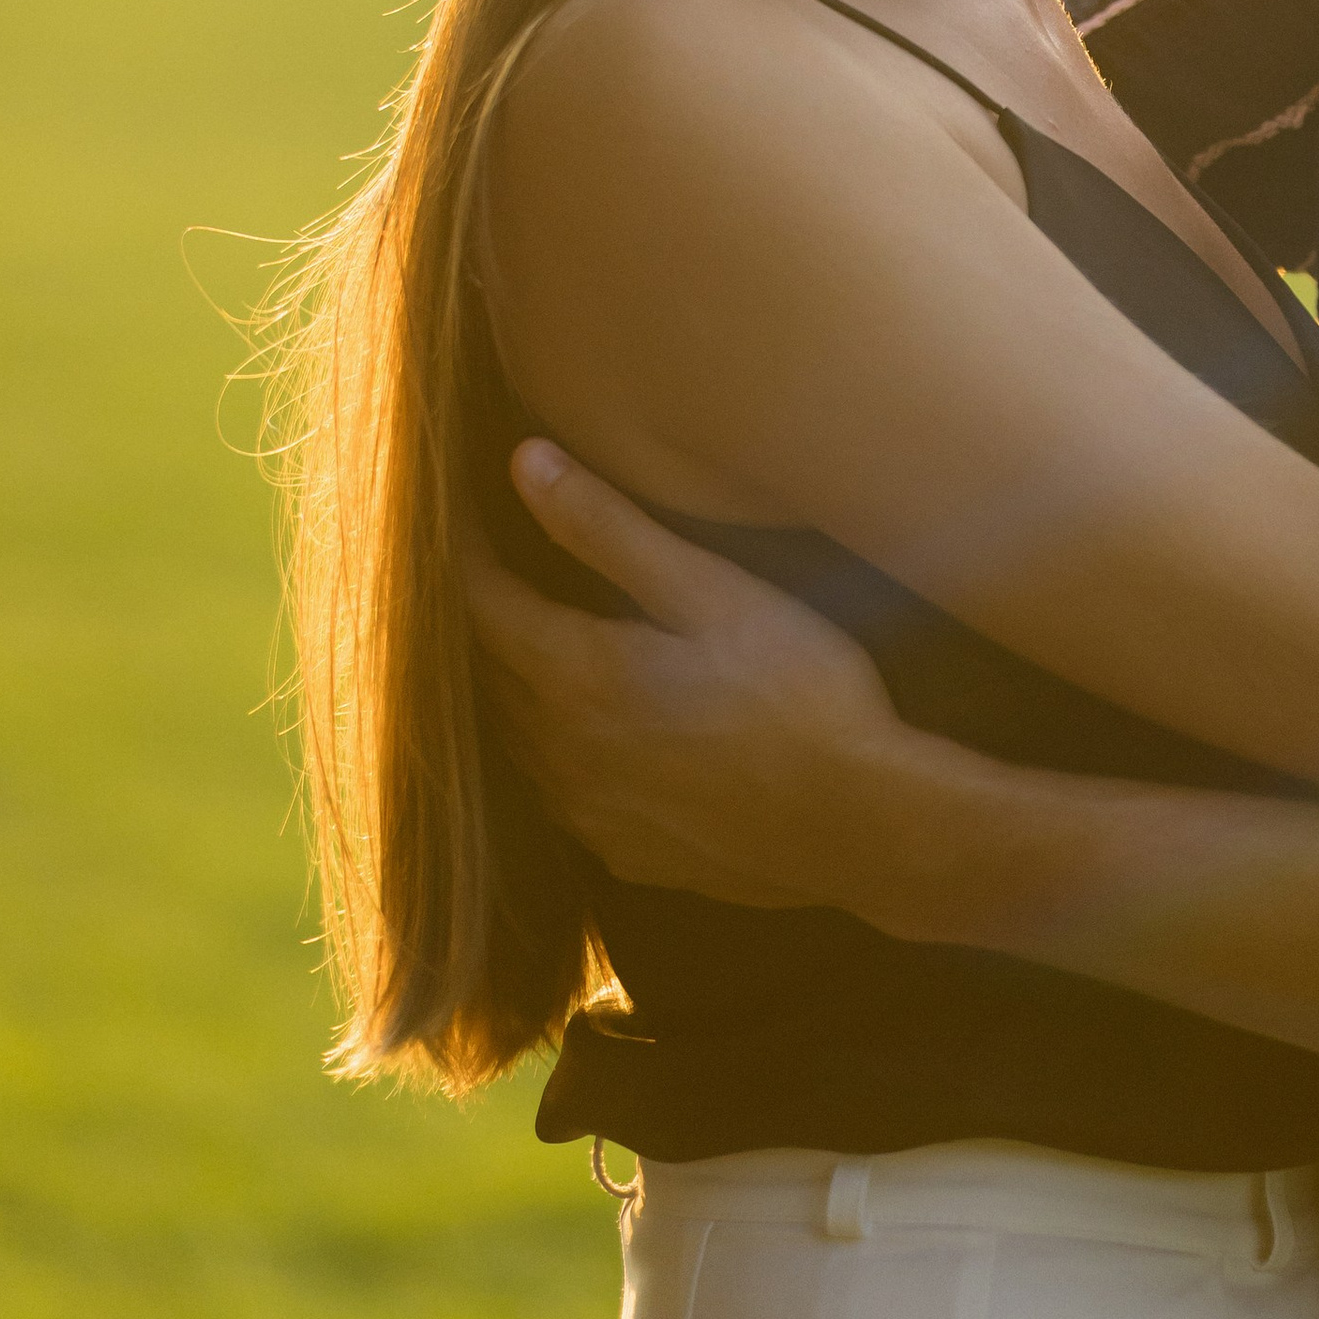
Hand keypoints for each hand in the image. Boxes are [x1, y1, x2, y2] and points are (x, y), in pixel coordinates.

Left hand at [468, 442, 913, 909]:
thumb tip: (523, 462)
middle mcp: (563, 756)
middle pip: (490, 675)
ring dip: (513, 685)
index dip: (462, 554)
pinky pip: (561, 792)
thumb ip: (609, 529)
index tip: (454, 513)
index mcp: (577, 679)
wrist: (865, 826)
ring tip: (528, 634)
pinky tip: (592, 728)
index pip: (483, 605)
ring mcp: (592, 816)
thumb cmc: (801, 692)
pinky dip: (556, 746)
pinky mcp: (627, 855)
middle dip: (482, 616)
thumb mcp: (712, 591)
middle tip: (487, 562)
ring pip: (520, 739)